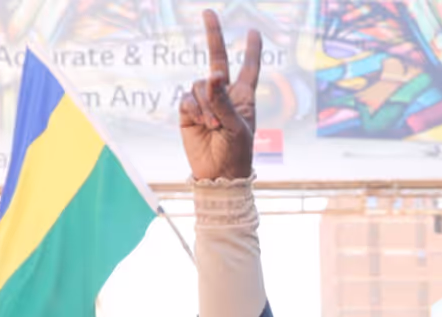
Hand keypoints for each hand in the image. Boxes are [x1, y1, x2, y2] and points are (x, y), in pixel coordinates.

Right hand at [179, 11, 262, 180]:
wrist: (218, 175)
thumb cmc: (236, 152)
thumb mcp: (236, 126)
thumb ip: (223, 100)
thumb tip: (213, 74)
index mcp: (243, 96)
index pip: (248, 68)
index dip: (251, 50)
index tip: (254, 31)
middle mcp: (223, 94)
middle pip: (216, 59)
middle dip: (213, 35)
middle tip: (208, 12)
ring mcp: (205, 102)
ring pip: (199, 85)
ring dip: (206, 104)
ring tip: (213, 125)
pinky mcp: (188, 112)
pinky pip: (187, 99)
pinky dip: (194, 109)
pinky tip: (201, 124)